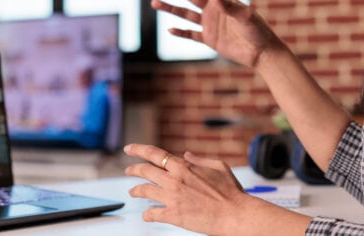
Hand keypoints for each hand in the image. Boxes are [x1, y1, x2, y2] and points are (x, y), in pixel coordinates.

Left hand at [124, 143, 247, 234]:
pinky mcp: (173, 215)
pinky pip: (152, 214)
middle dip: (133, 169)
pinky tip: (146, 215)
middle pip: (144, 170)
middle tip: (128, 170)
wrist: (235, 214)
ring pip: (144, 190)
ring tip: (132, 192)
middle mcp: (174, 180)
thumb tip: (186, 155)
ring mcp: (172, 198)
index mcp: (184, 167)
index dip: (138, 149)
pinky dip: (147, 214)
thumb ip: (200, 160)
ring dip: (135, 190)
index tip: (129, 148)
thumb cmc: (231, 193)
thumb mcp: (218, 167)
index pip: (154, 153)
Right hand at [152, 0, 286, 67]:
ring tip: (154, 2)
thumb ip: (229, 6)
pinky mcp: (209, 39)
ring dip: (170, 8)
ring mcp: (210, 24)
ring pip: (185, 14)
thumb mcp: (246, 17)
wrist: (262, 53)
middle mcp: (214, 9)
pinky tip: (169, 29)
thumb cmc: (258, 32)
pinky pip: (191, 34)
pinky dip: (180, 32)